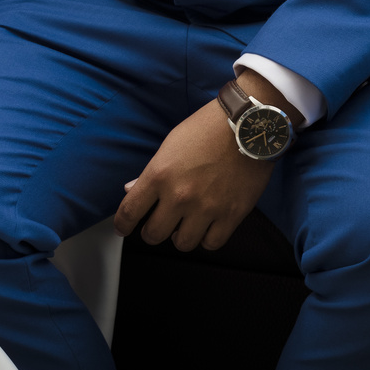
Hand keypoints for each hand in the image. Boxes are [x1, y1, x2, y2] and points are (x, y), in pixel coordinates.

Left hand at [114, 97, 274, 251]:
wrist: (247, 125)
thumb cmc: (206, 130)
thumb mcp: (170, 145)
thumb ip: (151, 173)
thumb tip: (131, 190)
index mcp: (159, 175)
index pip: (129, 211)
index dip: (122, 224)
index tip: (123, 227)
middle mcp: (179, 196)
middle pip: (153, 234)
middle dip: (151, 232)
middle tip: (157, 225)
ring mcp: (206, 208)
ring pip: (182, 244)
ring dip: (180, 236)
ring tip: (184, 226)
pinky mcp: (231, 215)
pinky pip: (211, 243)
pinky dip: (207, 238)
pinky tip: (206, 227)